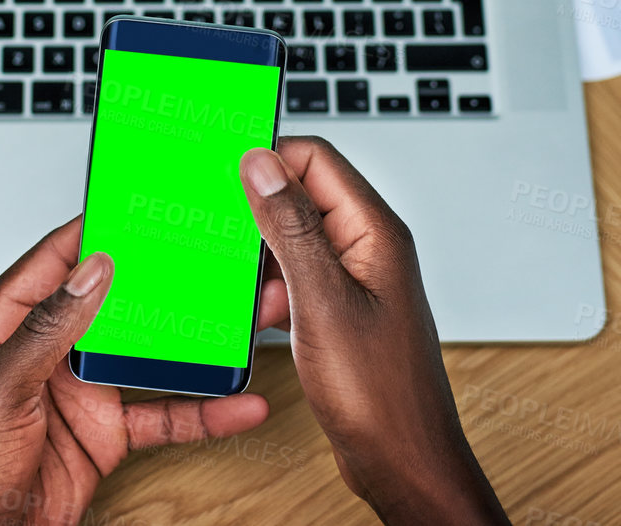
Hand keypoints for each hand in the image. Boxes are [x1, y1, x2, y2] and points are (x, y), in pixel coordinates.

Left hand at [0, 216, 270, 525]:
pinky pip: (161, 411)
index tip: (136, 206)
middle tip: (202, 254)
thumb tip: (89, 272)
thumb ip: (44, 330)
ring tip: (235, 320)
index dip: (93, 232)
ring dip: (187, 340)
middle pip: (109, 301)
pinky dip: (202, 410)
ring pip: (143, 351)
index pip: (52, 262)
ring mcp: (78, 390)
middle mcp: (42, 351)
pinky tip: (236, 403)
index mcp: (1, 326)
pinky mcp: (105, 431)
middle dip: (155, 280)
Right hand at [240, 136, 510, 525]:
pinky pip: (296, 280)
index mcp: (373, 230)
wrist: (402, 461)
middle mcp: (367, 247)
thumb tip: (262, 164)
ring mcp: (355, 279)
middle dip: (256, 215)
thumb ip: (291, 227)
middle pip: (301, 197)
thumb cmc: (380, 393)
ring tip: (239, 289)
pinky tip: (256, 318)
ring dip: (260, 261)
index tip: (221, 173)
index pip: (316, 158)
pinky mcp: (341, 310)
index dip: (268, 160)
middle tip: (218, 234)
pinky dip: (270, 293)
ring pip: (293, 242)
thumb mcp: (322, 301)